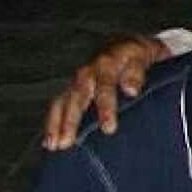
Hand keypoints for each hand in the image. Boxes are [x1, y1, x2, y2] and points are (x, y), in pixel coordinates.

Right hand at [42, 33, 168, 149]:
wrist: (126, 45)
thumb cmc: (137, 56)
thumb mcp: (142, 58)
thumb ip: (136, 73)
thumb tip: (131, 91)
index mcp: (106, 64)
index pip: (105, 88)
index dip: (106, 109)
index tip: (108, 129)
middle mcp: (87, 72)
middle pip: (76, 98)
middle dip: (71, 121)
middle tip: (68, 143)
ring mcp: (77, 81)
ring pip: (62, 102)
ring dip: (56, 124)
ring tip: (54, 145)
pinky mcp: (72, 88)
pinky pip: (58, 105)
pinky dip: (52, 122)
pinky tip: (49, 141)